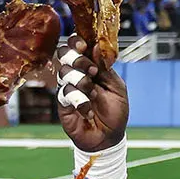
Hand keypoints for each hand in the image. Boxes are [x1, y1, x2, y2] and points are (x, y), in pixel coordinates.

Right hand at [55, 37, 129, 151]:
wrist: (109, 137)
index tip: (83, 45)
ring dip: (81, 81)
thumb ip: (106, 67)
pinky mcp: (63, 104)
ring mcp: (68, 88)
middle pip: (64, 54)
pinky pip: (64, 93)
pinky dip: (79, 101)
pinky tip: (88, 111)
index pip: (77, 46)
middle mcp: (77, 74)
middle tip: (92, 70)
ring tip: (93, 93)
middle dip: (77, 59)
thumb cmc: (115, 112)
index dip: (77, 41)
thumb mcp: (116, 87)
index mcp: (91, 66)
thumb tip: (96, 45)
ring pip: (64, 72)